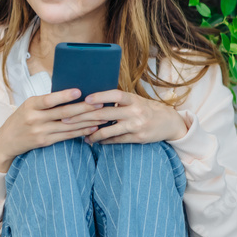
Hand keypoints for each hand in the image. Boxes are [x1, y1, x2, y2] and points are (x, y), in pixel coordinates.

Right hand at [0, 88, 103, 172]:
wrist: (6, 141)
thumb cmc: (21, 118)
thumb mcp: (28, 106)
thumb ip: (46, 102)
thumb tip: (72, 93)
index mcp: (30, 104)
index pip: (49, 100)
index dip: (64, 96)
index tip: (79, 91)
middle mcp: (35, 118)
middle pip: (64, 113)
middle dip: (84, 108)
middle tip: (101, 103)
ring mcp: (40, 131)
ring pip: (69, 126)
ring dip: (87, 121)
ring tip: (102, 116)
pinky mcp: (45, 142)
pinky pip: (67, 136)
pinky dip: (81, 131)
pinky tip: (92, 128)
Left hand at [65, 89, 188, 144]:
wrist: (169, 122)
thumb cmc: (146, 108)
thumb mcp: (134, 101)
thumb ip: (117, 101)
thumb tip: (91, 100)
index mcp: (132, 99)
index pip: (115, 95)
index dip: (100, 96)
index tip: (85, 99)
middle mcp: (134, 111)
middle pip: (105, 114)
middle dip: (83, 117)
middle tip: (67, 119)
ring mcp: (136, 125)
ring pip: (108, 130)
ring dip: (91, 134)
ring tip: (81, 136)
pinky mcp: (137, 138)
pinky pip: (116, 140)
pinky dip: (103, 141)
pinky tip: (94, 141)